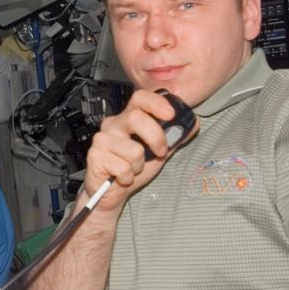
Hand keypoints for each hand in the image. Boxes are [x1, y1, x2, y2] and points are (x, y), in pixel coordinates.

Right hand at [81, 90, 196, 215]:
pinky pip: (122, 167)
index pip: (140, 98)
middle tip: (160, 151)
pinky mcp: (95, 156)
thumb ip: (173, 137)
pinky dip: (127, 177)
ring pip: (133, 150)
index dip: (156, 103)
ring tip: (132, 168)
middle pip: (135, 118)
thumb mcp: (159, 151)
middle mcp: (113, 124)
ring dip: (139, 166)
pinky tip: (121, 177)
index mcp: (128, 118)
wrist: (112, 192)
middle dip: (155, 137)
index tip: (170, 115)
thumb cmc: (132, 169)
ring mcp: (102, 139)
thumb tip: (193, 124)